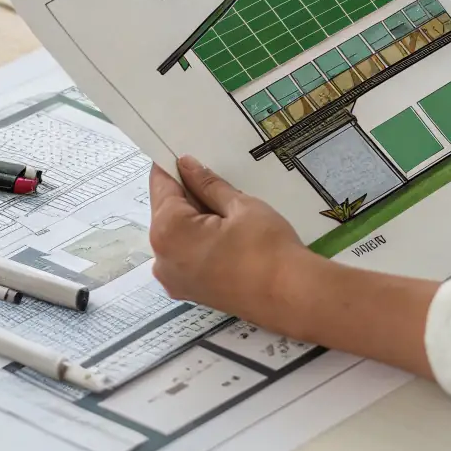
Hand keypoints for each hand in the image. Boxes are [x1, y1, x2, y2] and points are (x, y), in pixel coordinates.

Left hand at [149, 157, 309, 320]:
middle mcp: (161, 258)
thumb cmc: (267, 247)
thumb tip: (187, 165)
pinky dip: (197, 239)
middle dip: (186, 193)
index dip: (172, 166)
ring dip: (193, 218)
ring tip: (227, 210)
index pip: (160, 186)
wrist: (290, 297)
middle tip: (216, 181)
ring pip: (175, 234)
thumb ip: (208, 184)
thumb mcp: (240, 205)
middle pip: (165, 212)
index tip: (185, 153)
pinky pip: (184, 254)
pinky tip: (225, 233)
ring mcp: (173, 279)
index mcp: (168, 232)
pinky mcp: (189, 291)